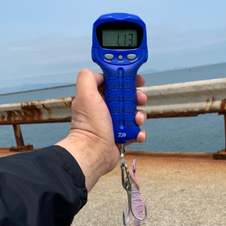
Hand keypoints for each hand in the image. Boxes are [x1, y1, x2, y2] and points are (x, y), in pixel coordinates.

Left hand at [56, 69, 146, 190]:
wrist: (94, 153)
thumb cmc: (89, 127)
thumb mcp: (85, 93)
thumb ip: (89, 77)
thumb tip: (100, 73)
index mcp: (96, 98)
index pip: (114, 83)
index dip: (126, 79)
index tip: (136, 80)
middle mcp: (104, 110)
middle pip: (127, 97)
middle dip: (136, 98)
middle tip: (139, 99)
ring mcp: (114, 124)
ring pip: (133, 114)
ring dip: (140, 115)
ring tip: (137, 119)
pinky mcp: (121, 137)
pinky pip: (136, 132)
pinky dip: (139, 132)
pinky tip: (137, 133)